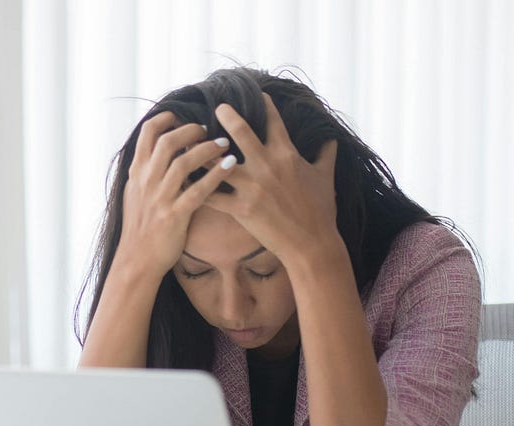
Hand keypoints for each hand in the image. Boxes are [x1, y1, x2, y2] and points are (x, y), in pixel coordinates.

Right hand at [115, 111, 238, 275]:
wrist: (137, 259)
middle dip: (190, 130)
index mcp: (137, 173)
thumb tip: (156, 152)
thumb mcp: (134, 193)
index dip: (165, 119)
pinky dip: (216, 175)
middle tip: (206, 129)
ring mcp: (160, 198)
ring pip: (183, 163)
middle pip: (168, 142)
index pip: (147, 134)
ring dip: (206, 149)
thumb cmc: (140, 226)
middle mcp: (147, 181)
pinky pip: (199, 190)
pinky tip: (230, 165)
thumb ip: (146, 172)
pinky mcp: (175, 215)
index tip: (180, 115)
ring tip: (224, 143)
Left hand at [204, 93, 342, 264]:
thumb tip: (332, 139)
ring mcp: (252, 187)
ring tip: (188, 142)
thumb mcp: (326, 178)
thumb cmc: (321, 211)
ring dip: (202, 152)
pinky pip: (212, 196)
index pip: (274, 122)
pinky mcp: (241, 209)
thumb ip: (326, 155)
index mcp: (287, 155)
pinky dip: (195, 188)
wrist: (312, 245)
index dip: (264, 105)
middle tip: (215, 106)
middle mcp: (267, 165)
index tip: (256, 93)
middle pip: (241, 132)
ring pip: (218, 163)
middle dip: (226, 116)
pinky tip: (181, 181)